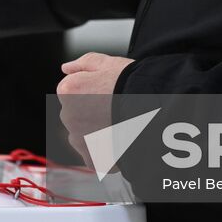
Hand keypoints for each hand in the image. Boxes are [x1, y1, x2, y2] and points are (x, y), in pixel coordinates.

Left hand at [56, 53, 133, 168]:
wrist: (154, 111)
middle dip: (92, 113)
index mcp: (68, 91)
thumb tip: (67, 68)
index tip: (108, 92)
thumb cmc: (132, 84)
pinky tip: (122, 141)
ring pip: (84, 137)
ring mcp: (79, 140)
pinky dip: (106, 152)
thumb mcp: (108, 63)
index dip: (92, 90)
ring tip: (122, 126)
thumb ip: (83, 63)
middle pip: (76, 114)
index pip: (71, 90)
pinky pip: (95, 156)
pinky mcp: (93, 159)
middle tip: (117, 109)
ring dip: (98, 133)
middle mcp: (68, 117)